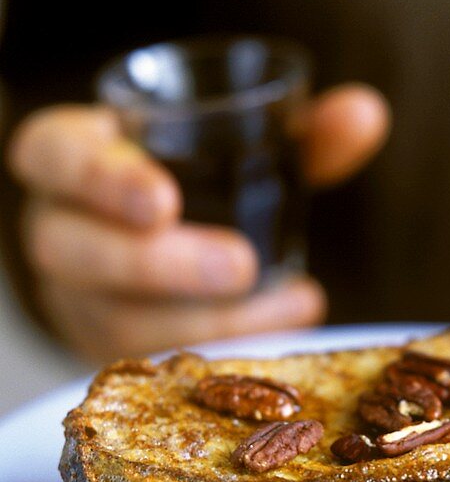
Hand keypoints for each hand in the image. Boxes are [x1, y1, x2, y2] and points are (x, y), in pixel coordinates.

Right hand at [7, 85, 389, 361]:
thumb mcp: (238, 151)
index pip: (50, 155)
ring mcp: (80, 300)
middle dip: (154, 264)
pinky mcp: (113, 353)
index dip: (96, 178)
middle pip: (71, 250)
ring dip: (204, 321)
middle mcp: (60, 230)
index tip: (164, 201)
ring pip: (113, 321)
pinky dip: (221, 354)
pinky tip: (283, 339)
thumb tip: (367, 115)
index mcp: (73, 159)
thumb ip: (298, 134)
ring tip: (292, 306)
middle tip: (241, 265)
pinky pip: (151, 366)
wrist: (164, 264)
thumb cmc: (199, 187)